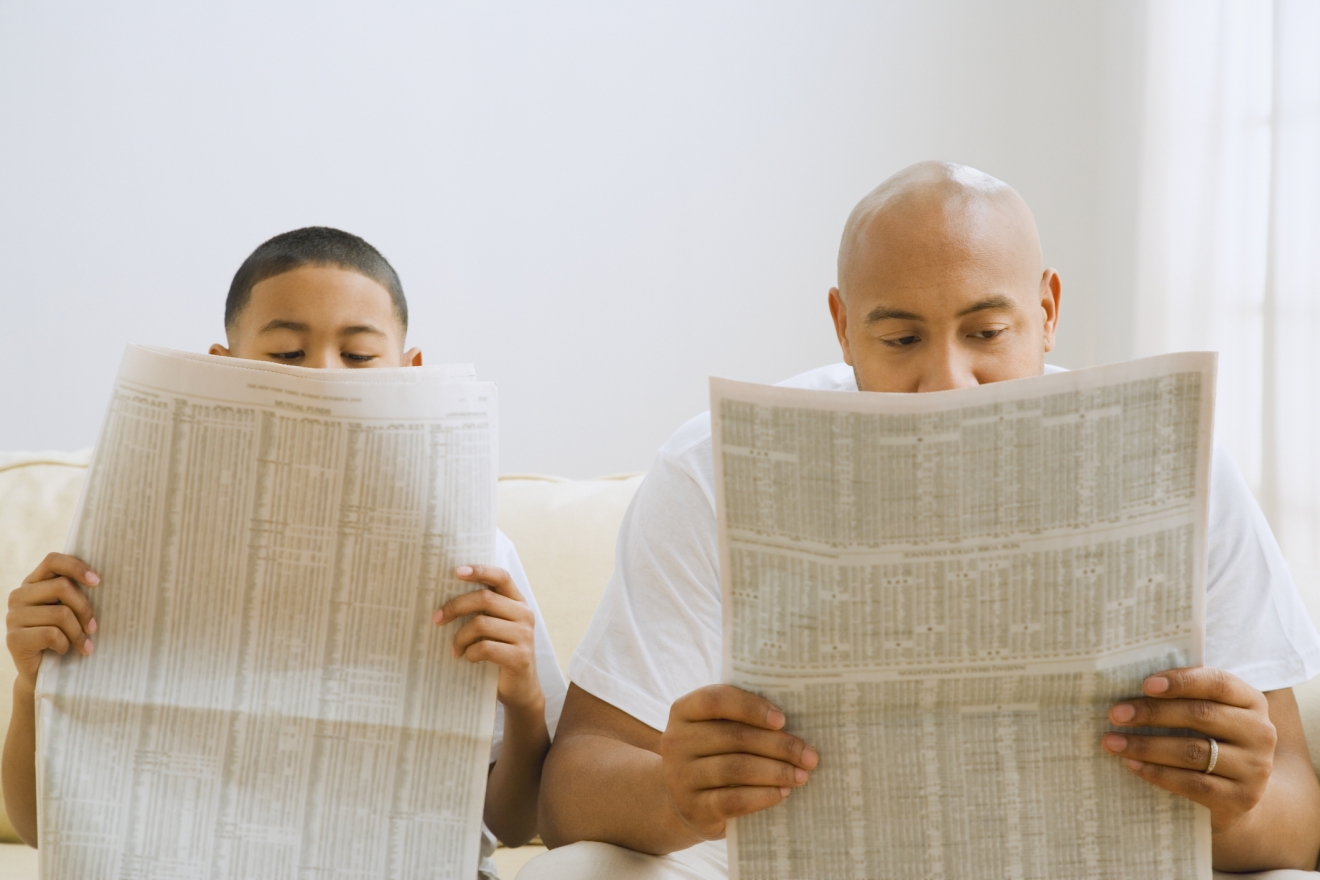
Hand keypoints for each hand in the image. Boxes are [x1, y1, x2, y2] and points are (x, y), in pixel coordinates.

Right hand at [6, 553, 99, 688]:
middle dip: (85, 609)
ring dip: (78, 632)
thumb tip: (101, 580)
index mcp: (34, 582)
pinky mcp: (13, 638)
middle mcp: (19, 595)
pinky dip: (65, 644)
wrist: (44, 674)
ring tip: (84, 645)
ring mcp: (13, 616)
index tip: (98, 582)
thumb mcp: (71, 610)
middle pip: (62, 586)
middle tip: (94, 628)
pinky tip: (64, 650)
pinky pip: (51, 634)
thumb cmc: (65, 636)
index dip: (76, 567)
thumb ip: (76, 593)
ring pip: (60, 613)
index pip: (53, 561)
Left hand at [433, 565, 543, 712]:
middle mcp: (524, 614)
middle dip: (455, 607)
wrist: (520, 689)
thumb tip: (444, 599)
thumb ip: (483, 612)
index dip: (480, 571)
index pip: (501, 577)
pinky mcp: (520, 657)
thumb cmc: (500, 653)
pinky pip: (485, 648)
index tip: (457, 571)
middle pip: (485, 598)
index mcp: (518, 602)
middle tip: (437, 619)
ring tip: (454, 649)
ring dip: (460, 637)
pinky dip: (470, 653)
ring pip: (481, 624)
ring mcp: (525, 636)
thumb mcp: (495, 628)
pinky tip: (468, 658)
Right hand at [658, 684, 817, 840]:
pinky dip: (763, 796)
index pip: (715, 700)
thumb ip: (742, 718)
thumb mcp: (717, 730)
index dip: (751, 707)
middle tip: (809, 756)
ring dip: (776, 772)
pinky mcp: (694, 808)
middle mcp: (676, 742)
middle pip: (734, 737)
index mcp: (683, 711)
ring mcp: (680, 777)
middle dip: (778, 746)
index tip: (782, 720)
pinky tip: (782, 793)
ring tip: (801, 775)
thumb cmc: (714, 755)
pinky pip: (733, 800)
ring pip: (736, 769)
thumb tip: (797, 718)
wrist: (685, 801)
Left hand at [1102, 666, 1275, 831]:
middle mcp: (1260, 733)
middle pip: (1200, 715)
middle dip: (1152, 713)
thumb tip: (1129, 687)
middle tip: (1115, 714)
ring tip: (1112, 742)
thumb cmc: (1212, 742)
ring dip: (1146, 745)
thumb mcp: (1209, 717)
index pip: (1218, 683)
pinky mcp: (1240, 799)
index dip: (1182, 681)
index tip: (1145, 685)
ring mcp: (1254, 768)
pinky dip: (1158, 773)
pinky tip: (1132, 765)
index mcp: (1251, 702)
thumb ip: (1184, 698)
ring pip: (1192, 751)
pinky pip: (1192, 783)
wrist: (1240, 795)